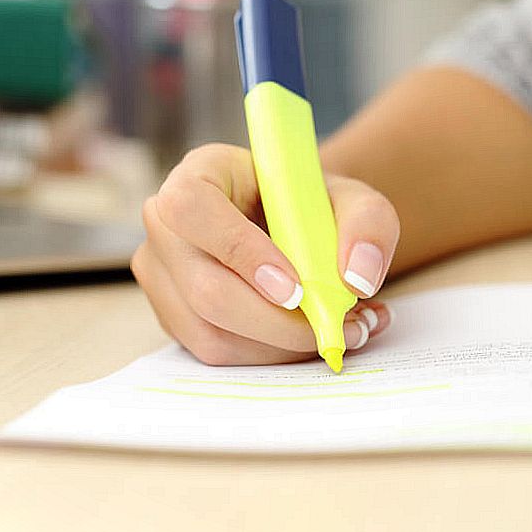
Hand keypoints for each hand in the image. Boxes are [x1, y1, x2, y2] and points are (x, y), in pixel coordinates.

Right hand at [131, 143, 399, 365]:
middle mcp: (166, 227)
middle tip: (341, 324)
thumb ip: (369, 224)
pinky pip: (219, 353)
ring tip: (344, 331)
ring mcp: (162, 277)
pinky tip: (315, 337)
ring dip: (283, 346)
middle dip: (279, 322)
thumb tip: (358, 279)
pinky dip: (273, 355)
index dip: (240, 252)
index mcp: (197, 176)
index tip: (295, 288)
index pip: (193, 210)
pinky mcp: (176, 318)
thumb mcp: (354, 199)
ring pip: (211, 333)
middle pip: (205, 289)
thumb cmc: (314, 207)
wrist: (294, 228)